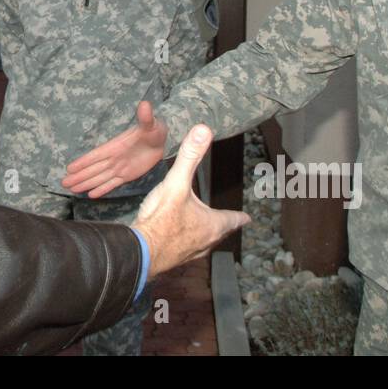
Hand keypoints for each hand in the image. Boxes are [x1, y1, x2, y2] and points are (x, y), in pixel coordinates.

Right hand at [62, 100, 168, 197]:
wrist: (161, 141)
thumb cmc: (155, 131)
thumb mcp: (151, 125)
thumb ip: (145, 117)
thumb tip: (144, 104)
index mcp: (116, 146)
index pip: (96, 156)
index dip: (83, 162)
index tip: (70, 168)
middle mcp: (114, 158)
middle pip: (93, 169)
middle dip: (79, 176)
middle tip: (63, 183)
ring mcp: (119, 168)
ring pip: (99, 178)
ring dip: (86, 183)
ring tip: (71, 189)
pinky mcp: (127, 175)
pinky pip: (112, 184)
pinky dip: (102, 189)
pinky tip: (91, 195)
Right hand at [131, 125, 248, 277]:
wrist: (140, 251)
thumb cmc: (161, 220)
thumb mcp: (176, 183)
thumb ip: (189, 157)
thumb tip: (203, 130)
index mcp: (212, 224)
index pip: (233, 220)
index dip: (240, 216)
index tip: (247, 218)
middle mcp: (205, 241)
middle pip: (220, 233)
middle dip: (224, 225)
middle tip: (229, 222)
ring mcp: (190, 252)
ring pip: (205, 243)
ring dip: (206, 235)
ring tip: (205, 228)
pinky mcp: (174, 258)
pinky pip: (187, 248)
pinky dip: (188, 241)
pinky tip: (178, 236)